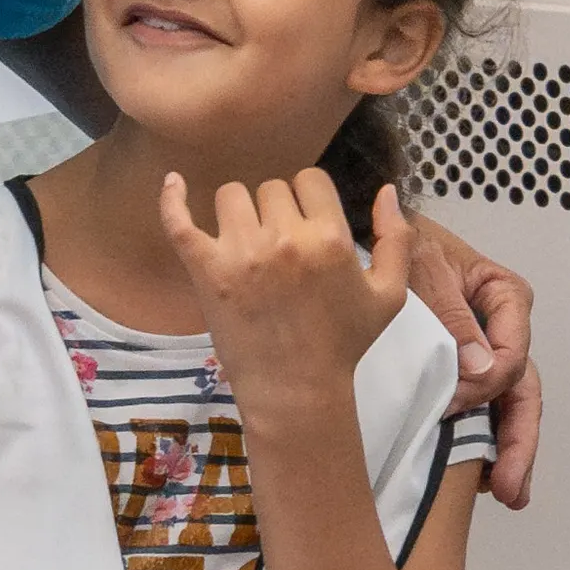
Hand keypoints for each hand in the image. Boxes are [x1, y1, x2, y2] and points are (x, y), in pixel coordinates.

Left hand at [156, 172, 410, 421]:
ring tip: (247, 243)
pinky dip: (173, 199)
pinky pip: (180, 221)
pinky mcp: (205, 269)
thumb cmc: (343, 343)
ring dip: (240, 212)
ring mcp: (240, 252)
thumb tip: (386, 190)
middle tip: (280, 249)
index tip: (306, 224)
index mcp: (330, 237)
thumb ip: (396, 239)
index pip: (310, 180)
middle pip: (271, 188)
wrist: (297, 390)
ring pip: (231, 195)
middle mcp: (284, 237)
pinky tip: (174, 183)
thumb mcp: (389, 295)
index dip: (309, 198)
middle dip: (277, 210)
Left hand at [404, 215, 537, 507]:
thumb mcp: (425, 268)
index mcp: (505, 297)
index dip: (488, 387)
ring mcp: (486, 353)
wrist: (372, 235)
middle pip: (522, 391)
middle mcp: (503, 329)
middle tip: (512, 488)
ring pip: (509, 407)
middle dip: (520, 442)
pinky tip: (483, 476)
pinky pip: (483, 409)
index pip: (512, 354)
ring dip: (511, 452)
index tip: (454, 404)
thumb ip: (451, 315)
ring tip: (507, 493)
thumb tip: (480, 370)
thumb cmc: (402, 242)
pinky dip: (486, 442)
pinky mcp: (464, 370)